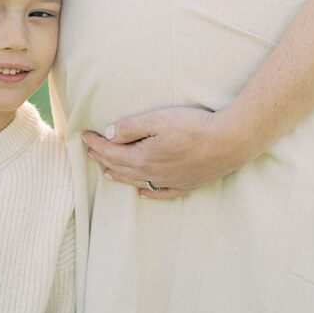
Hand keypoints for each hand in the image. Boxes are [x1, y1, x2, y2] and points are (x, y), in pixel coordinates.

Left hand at [82, 106, 247, 199]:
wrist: (229, 142)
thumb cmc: (194, 127)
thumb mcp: (158, 119)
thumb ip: (131, 127)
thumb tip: (110, 135)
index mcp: (142, 158)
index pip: (111, 151)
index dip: (95, 143)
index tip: (83, 135)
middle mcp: (152, 174)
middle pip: (120, 167)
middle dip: (102, 158)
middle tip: (91, 150)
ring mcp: (169, 182)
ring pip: (137, 181)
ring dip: (119, 176)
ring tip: (107, 171)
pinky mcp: (185, 184)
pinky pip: (160, 193)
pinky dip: (148, 192)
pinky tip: (142, 192)